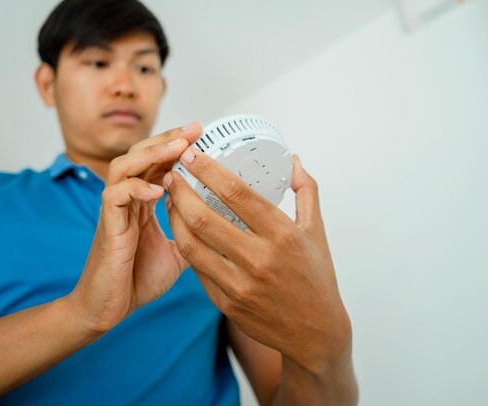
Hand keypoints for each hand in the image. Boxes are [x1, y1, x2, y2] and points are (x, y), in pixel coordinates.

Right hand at [67, 123, 201, 334]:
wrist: (108, 308)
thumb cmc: (136, 279)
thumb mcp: (177, 253)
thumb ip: (191, 234)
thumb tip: (218, 227)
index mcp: (143, 202)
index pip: (157, 161)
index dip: (177, 145)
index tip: (201, 134)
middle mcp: (128, 199)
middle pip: (141, 153)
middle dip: (168, 138)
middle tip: (195, 129)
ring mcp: (115, 210)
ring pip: (125, 165)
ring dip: (152, 154)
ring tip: (178, 148)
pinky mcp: (107, 225)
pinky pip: (115, 196)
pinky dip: (136, 188)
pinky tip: (158, 190)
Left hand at [163, 148, 351, 373]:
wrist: (315, 334)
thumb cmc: (316, 278)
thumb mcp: (316, 231)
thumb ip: (306, 192)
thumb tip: (295, 161)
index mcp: (282, 235)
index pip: (237, 194)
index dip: (209, 170)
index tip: (192, 154)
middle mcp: (259, 259)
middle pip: (204, 217)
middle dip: (181, 191)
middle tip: (173, 175)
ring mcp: (239, 284)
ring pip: (191, 244)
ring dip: (175, 217)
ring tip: (171, 199)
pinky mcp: (226, 302)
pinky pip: (196, 268)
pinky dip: (185, 244)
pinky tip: (181, 229)